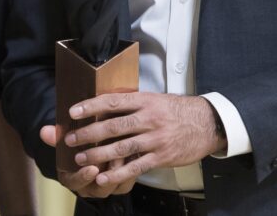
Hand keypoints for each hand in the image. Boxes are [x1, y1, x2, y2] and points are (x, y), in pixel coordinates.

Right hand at [39, 125, 134, 197]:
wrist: (95, 146)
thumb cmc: (78, 143)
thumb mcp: (68, 139)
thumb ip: (57, 137)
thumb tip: (44, 131)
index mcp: (73, 178)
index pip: (76, 183)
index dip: (83, 177)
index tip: (92, 168)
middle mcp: (90, 187)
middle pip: (100, 189)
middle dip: (107, 176)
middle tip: (113, 160)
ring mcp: (108, 186)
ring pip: (117, 186)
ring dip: (121, 171)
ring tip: (124, 154)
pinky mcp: (123, 181)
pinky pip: (129, 180)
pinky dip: (132, 168)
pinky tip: (134, 152)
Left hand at [65, 93, 224, 187]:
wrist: (206, 124)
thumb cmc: (177, 110)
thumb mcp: (155, 99)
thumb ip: (133, 103)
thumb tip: (105, 105)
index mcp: (145, 101)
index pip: (113, 102)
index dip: (92, 106)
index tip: (73, 111)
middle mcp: (148, 118)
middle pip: (113, 126)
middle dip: (89, 133)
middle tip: (70, 139)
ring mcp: (155, 139)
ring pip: (121, 147)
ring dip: (98, 154)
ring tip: (80, 158)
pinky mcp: (161, 156)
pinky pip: (136, 166)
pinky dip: (118, 174)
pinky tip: (103, 178)